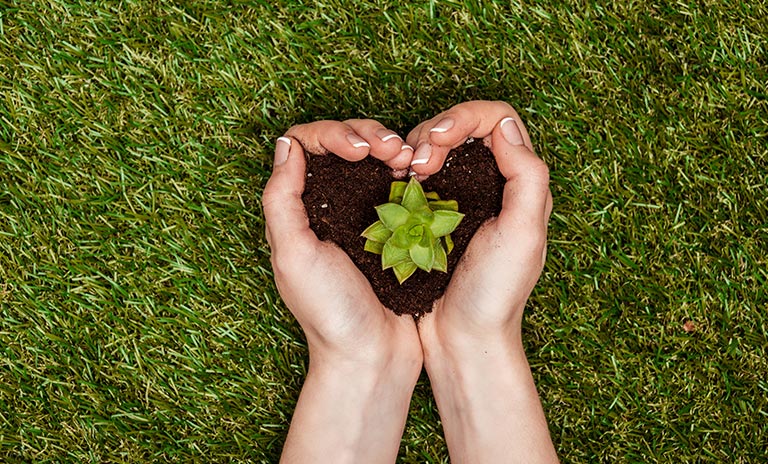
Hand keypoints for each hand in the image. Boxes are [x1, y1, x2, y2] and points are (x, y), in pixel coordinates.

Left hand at [263, 120, 420, 462]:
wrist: (374, 355)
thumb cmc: (330, 311)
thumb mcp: (293, 255)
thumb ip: (281, 199)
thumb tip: (287, 144)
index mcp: (299, 208)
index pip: (306, 145)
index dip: (332, 134)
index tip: (357, 151)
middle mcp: (328, 204)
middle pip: (341, 142)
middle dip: (366, 134)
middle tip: (391, 149)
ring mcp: (363, 213)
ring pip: (372, 157)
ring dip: (389, 146)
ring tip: (408, 159)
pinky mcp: (395, 225)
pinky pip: (398, 182)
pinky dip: (408, 170)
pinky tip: (419, 173)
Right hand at [410, 101, 557, 462]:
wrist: (461, 339)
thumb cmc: (495, 294)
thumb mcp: (523, 236)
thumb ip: (526, 177)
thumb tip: (504, 127)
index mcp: (520, 183)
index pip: (497, 119)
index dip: (464, 118)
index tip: (438, 142)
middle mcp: (491, 183)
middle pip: (463, 126)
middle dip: (435, 131)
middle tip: (418, 164)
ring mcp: (458, 198)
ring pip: (435, 146)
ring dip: (416, 148)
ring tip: (406, 174)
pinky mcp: (429, 214)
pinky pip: (416, 175)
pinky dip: (403, 170)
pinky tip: (396, 185)